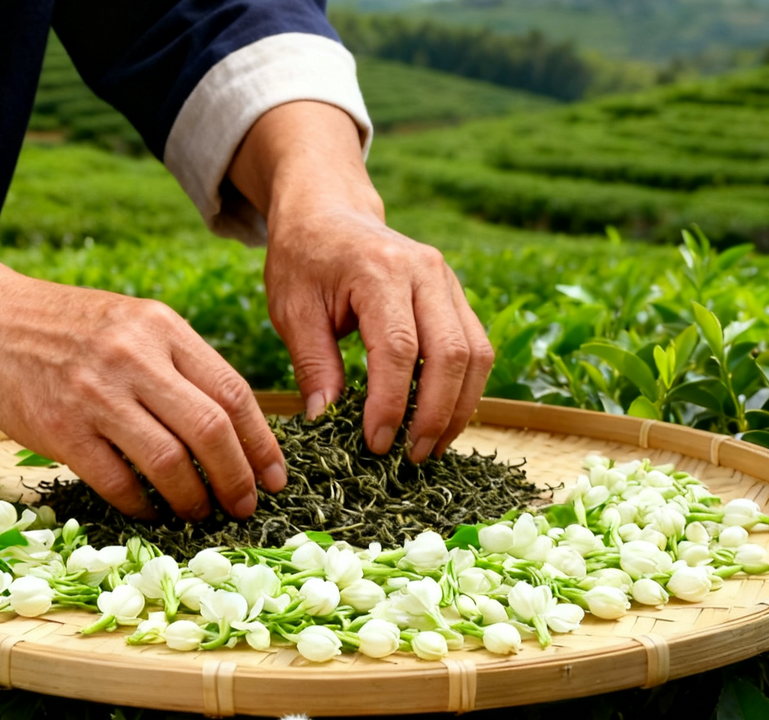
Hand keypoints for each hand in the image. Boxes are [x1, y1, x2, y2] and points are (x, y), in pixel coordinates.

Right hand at [0, 206, 285, 520]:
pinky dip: (142, 506)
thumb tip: (236, 430)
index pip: (233, 393)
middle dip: (237, 479)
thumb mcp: (134, 324)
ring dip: (193, 499)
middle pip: (210, 430)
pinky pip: (117, 482)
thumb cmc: (70, 329)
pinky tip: (150, 512)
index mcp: (162, 328)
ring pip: (169, 462)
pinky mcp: (61, 429)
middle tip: (244, 506)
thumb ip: (182, 365)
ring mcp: (96, 394)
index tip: (274, 477)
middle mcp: (134, 357)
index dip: (262, 443)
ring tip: (201, 513)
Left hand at [230, 102, 493, 459]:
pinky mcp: (456, 297)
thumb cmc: (303, 261)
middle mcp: (425, 271)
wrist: (329, 212)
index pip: (397, 348)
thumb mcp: (292, 310)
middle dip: (435, 414)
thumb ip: (313, 365)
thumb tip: (327, 422)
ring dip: (458, 408)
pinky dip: (463, 390)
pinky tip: (439, 420)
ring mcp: (448, 282)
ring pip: (476, 354)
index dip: (391, 403)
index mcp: (379, 271)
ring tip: (429, 448)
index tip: (376, 444)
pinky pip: (476, 348)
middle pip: (451, 353)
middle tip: (411, 458)